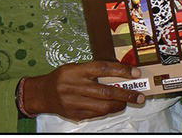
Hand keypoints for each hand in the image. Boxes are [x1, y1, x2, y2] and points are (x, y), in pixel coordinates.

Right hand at [22, 60, 144, 121]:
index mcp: (76, 70)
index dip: (122, 70)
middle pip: (105, 91)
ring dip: (119, 105)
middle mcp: (75, 86)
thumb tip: (121, 74)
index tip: (137, 73)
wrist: (42, 93)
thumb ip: (95, 70)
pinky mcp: (74, 114)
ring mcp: (74, 102)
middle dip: (126, 94)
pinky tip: (114, 107)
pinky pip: (96, 114)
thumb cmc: (63, 77)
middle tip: (140, 96)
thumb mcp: (76, 67)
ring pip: (102, 106)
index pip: (103, 68)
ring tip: (128, 102)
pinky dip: (108, 111)